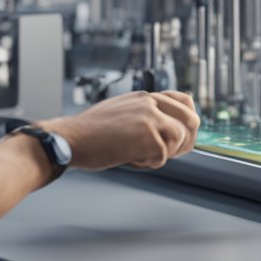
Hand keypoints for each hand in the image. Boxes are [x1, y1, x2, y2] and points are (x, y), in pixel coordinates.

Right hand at [41, 91, 199, 170]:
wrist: (69, 138)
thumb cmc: (90, 132)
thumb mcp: (121, 111)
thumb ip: (144, 114)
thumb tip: (170, 126)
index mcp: (145, 96)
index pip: (185, 100)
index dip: (188, 120)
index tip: (181, 136)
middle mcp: (150, 103)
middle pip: (191, 120)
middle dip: (185, 141)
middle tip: (170, 153)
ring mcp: (150, 118)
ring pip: (179, 139)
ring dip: (164, 153)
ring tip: (140, 155)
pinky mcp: (147, 137)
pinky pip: (162, 157)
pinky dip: (146, 164)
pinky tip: (128, 159)